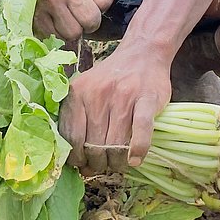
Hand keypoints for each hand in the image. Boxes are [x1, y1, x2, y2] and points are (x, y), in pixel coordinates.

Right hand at [33, 0, 116, 45]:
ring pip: (75, 33)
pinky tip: (53, 22)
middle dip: (89, 23)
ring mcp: (49, 1)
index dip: (101, 6)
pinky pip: (57, 38)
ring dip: (73, 31)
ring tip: (66, 19)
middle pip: (92, 20)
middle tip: (80, 17)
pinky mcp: (36, 17)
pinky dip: (57, 34)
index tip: (91, 3)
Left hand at [59, 45, 171, 173]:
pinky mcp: (147, 98)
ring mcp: (124, 96)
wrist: (142, 53)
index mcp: (78, 92)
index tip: (84, 164)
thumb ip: (77, 120)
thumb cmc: (112, 78)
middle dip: (98, 163)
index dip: (77, 158)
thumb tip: (77, 162)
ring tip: (119, 163)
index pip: (72, 137)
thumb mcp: (86, 89)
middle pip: (93, 145)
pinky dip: (138, 149)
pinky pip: (141, 130)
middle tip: (103, 165)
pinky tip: (135, 159)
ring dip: (117, 162)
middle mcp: (98, 93)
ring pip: (115, 144)